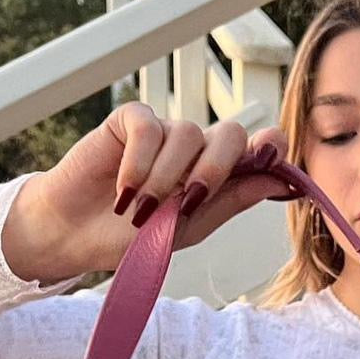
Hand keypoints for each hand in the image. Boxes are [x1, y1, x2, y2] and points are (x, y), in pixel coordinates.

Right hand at [2, 104, 291, 279]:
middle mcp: (196, 149)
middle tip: (187, 204)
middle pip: (230, 135)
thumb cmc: (133, 236)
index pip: (257, 149)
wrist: (76, 237)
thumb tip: (283, 181)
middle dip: (214, 170)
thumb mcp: (189, 228)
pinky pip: (149, 128)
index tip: (272, 160)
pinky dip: (139, 163)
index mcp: (218, 175)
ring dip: (166, 179)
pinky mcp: (130, 121)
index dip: (271, 147)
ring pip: (187, 134)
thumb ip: (232, 201)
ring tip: (141, 212)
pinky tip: (123, 191)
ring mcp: (165, 133)